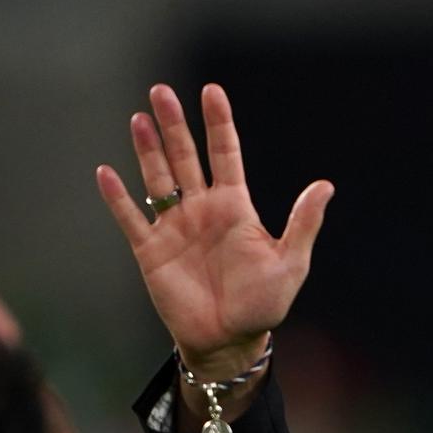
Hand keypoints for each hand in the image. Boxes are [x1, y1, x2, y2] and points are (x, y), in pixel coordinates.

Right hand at [96, 83, 333, 380]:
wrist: (229, 340)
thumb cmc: (263, 304)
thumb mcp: (290, 263)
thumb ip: (303, 224)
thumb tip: (326, 186)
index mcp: (234, 207)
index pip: (225, 154)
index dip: (218, 123)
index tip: (211, 91)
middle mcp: (201, 210)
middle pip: (185, 157)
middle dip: (174, 125)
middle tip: (161, 91)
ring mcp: (175, 228)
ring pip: (157, 179)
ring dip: (148, 150)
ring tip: (139, 119)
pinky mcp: (151, 251)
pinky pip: (131, 219)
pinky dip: (118, 198)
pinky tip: (106, 172)